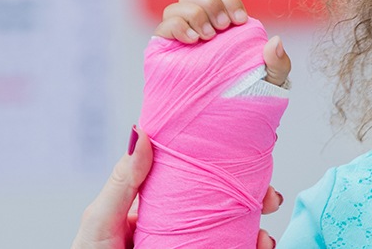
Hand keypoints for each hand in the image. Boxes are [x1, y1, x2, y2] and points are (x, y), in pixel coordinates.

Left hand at [73, 128, 286, 248]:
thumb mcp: (101, 220)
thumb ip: (123, 182)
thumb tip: (143, 133)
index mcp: (156, 209)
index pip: (197, 182)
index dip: (225, 171)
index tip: (249, 163)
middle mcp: (179, 229)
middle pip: (225, 208)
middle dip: (254, 201)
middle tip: (270, 198)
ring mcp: (192, 248)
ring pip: (235, 236)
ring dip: (258, 232)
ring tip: (264, 238)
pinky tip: (258, 248)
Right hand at [154, 0, 293, 87]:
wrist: (220, 123)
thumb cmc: (246, 98)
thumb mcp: (270, 81)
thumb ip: (278, 63)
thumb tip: (275, 42)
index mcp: (224, 29)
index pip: (223, 0)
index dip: (229, 2)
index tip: (239, 20)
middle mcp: (201, 29)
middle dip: (210, 4)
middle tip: (222, 26)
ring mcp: (181, 40)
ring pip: (176, 8)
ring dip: (193, 14)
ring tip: (205, 37)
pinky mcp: (164, 52)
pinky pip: (162, 28)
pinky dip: (176, 26)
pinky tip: (191, 40)